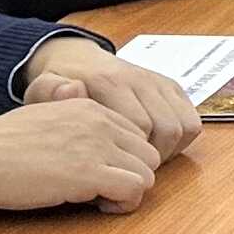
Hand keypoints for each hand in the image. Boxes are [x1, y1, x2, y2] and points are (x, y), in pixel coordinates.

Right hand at [0, 88, 167, 214]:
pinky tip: (98, 206)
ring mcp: (97, 146)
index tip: (102, 172)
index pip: (136, 134)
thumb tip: (80, 125)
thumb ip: (69, 117)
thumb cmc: (0, 143)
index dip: (124, 158)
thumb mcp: (42, 115)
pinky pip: (134, 190)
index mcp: (89, 106)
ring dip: (129, 191)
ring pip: (148, 173)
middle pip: (148, 154)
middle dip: (132, 175)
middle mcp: (100, 122)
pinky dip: (122, 204)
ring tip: (100, 199)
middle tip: (104, 190)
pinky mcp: (90, 174)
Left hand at [21, 39, 206, 163]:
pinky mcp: (170, 86)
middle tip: (132, 172)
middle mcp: (140, 79)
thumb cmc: (58, 85)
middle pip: (166, 129)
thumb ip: (50, 92)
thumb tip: (71, 90)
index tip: (114, 173)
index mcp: (110, 82)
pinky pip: (191, 120)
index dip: (132, 158)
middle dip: (153, 159)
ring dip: (170, 150)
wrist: (75, 60)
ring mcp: (158, 82)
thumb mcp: (41, 89)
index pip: (140, 128)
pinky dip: (181, 140)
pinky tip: (157, 147)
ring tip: (144, 161)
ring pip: (184, 126)